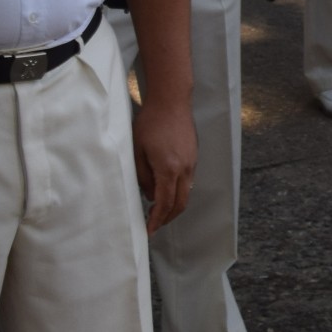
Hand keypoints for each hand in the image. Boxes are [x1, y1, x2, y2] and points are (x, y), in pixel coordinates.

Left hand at [134, 99, 196, 229]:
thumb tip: (150, 195)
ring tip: (159, 209)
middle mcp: (184, 169)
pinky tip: (166, 189)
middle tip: (155, 225)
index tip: (149, 230)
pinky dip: (178, 191)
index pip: (164, 203)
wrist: (171, 101)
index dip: (157, 219)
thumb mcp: (137, 151)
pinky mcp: (193, 156)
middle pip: (180, 203)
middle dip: (168, 218)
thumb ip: (143, 177)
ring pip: (186, 193)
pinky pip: (188, 181)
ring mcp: (192, 163)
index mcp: (168, 169)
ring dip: (174, 205)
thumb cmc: (150, 123)